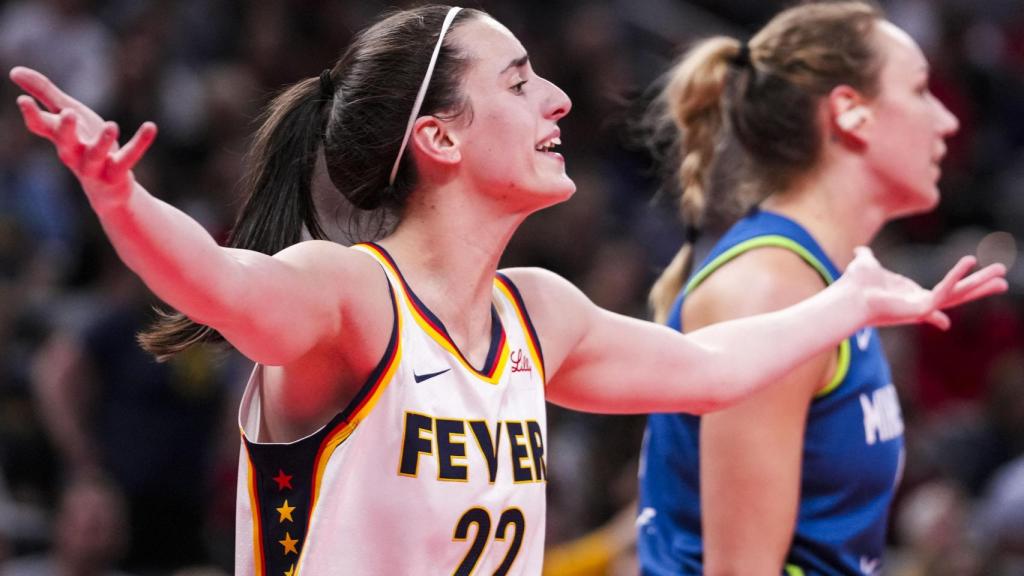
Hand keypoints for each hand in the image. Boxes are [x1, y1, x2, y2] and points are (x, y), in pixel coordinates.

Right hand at [9, 66, 156, 210]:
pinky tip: (150, 126)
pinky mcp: (117, 174)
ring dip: (102, 142)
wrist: (107, 190)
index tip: (23, 100)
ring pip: (95, 157)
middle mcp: (74, 154)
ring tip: (111, 125)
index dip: (32, 115)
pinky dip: (139, 143)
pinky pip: (128, 159)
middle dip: (65, 129)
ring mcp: (95, 167)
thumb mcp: (67, 115)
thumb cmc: (84, 145)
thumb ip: (44, 93)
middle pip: (65, 143)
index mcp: (60, 138)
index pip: (41, 127)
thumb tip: (14, 71)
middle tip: (68, 113)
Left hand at [844, 246, 1007, 329]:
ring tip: (1002, 274)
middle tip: (1003, 278)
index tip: (977, 291)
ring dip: (980, 284)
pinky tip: (969, 261)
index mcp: (913, 294)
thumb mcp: (866, 265)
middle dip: (981, 285)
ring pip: (958, 295)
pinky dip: (955, 276)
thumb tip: (859, 251)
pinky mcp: (920, 309)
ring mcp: (923, 308)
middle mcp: (921, 303)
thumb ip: (866, 258)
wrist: (848, 296)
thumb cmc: (855, 285)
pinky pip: (943, 291)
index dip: (960, 287)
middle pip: (958, 294)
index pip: (944, 292)